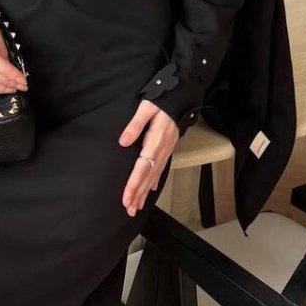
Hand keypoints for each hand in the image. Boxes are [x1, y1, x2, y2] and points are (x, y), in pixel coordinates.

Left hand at [118, 101, 178, 216]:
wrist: (182, 95)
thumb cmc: (163, 99)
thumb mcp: (147, 107)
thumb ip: (135, 124)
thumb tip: (123, 142)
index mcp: (155, 141)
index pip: (142, 168)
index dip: (134, 185)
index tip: (126, 198)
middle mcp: (162, 150)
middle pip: (148, 177)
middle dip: (138, 195)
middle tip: (129, 210)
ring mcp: (166, 150)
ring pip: (155, 176)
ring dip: (145, 192)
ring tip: (137, 207)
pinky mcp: (168, 148)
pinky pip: (161, 169)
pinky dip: (155, 181)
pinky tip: (151, 190)